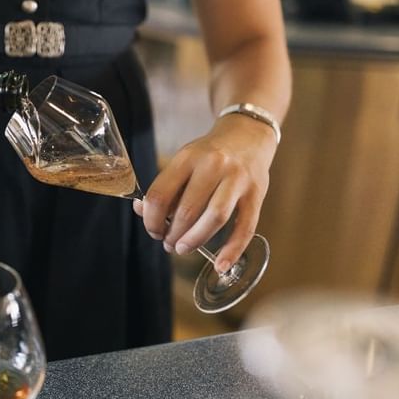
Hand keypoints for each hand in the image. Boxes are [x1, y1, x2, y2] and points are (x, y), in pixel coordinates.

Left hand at [132, 115, 276, 272]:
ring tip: (184, 248)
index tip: (154, 230)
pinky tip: (221, 265)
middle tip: (169, 243)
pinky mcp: (257, 193)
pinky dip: (232, 249)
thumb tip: (141, 211)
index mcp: (188, 157)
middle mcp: (213, 165)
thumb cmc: (209, 154)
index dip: (151, 220)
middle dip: (173, 234)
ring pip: (214, 219)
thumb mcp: (182, 161)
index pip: (160, 195)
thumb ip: (163, 187)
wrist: (248, 134)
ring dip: (195, 240)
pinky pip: (245, 227)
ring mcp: (238, 179)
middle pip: (187, 211)